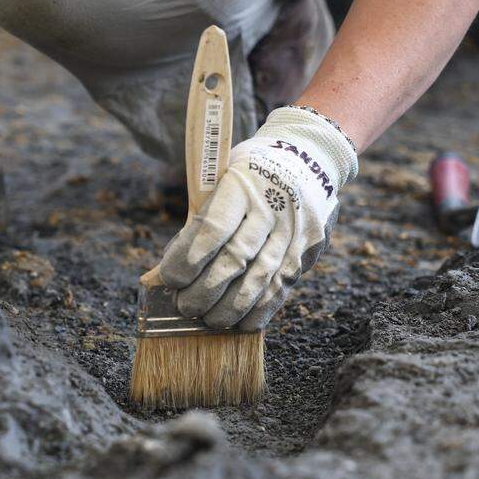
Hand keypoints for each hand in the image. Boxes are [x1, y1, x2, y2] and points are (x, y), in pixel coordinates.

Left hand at [158, 107, 358, 330]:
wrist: (309, 155)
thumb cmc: (249, 171)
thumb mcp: (221, 176)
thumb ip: (199, 217)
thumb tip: (169, 269)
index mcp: (242, 183)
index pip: (213, 227)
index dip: (188, 259)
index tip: (170, 279)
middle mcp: (272, 206)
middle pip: (236, 257)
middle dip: (206, 289)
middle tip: (185, 307)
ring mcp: (294, 228)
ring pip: (262, 277)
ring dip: (232, 306)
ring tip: (210, 320)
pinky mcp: (309, 247)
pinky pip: (285, 284)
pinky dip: (262, 308)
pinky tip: (243, 323)